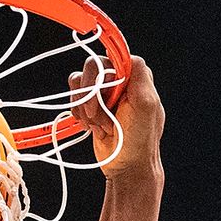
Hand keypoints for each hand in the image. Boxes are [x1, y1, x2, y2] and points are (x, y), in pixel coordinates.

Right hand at [67, 55, 161, 178]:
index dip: (102, 75)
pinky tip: (93, 127)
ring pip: (79, 83)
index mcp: (135, 75)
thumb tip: (122, 53)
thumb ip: (139, 74)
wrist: (127, 167)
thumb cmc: (140, 140)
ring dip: (86, 108)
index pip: (111, 57)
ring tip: (102, 126)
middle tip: (97, 115)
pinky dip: (79, 114)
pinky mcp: (90, 106)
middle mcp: (119, 80)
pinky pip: (74, 98)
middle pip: (91, 68)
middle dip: (91, 96)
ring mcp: (103, 93)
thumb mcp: (146, 104)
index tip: (104, 94)